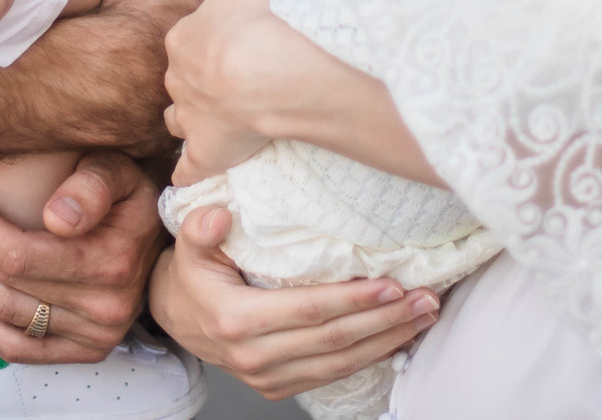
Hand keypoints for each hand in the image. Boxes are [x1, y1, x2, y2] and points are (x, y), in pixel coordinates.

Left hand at [0, 152, 164, 363]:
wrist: (161, 239)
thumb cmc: (131, 196)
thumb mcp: (119, 171)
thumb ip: (92, 184)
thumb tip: (56, 217)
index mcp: (112, 261)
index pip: (19, 254)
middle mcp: (105, 307)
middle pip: (6, 283)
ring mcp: (94, 335)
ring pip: (5, 315)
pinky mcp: (84, 351)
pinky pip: (17, 349)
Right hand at [9, 0, 211, 153]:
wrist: (88, 74)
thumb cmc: (124, 13)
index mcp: (208, 31)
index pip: (219, 24)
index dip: (208, 22)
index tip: (189, 20)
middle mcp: (202, 74)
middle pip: (207, 67)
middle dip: (201, 64)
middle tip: (168, 55)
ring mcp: (179, 111)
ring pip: (187, 106)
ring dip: (180, 100)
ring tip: (148, 90)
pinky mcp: (155, 144)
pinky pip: (155, 138)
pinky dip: (148, 130)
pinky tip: (135, 122)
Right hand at [147, 202, 437, 399]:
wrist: (177, 319)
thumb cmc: (192, 277)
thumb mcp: (188, 246)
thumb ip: (200, 229)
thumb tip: (220, 215)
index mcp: (237, 319)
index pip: (308, 310)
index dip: (352, 300)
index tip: (391, 283)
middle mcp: (254, 356)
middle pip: (333, 340)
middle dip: (385, 320)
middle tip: (425, 299)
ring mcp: (268, 377)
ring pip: (340, 362)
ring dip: (388, 340)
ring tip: (423, 316)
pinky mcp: (279, 386)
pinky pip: (333, 374)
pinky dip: (370, 358)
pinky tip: (398, 338)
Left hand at [160, 0, 305, 183]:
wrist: (262, 77)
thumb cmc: (250, 24)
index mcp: (180, 40)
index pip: (186, 37)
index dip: (209, 39)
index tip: (230, 41)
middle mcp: (176, 80)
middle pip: (182, 77)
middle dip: (198, 78)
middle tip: (228, 77)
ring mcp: (188, 120)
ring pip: (177, 120)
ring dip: (190, 119)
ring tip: (214, 117)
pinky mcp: (203, 154)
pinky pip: (187, 169)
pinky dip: (189, 172)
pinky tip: (194, 172)